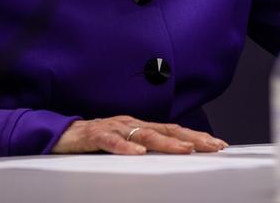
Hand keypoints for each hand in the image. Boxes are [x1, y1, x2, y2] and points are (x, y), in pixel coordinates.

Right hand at [52, 115, 228, 154]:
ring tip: (185, 150)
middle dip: (192, 138)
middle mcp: (131, 123)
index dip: (196, 136)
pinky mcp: (95, 135)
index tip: (219, 144)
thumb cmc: (96, 141)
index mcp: (140, 126)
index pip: (173, 130)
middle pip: (166, 130)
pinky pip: (111, 142)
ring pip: (143, 134)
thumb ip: (145, 148)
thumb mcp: (125, 144)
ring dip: (166, 143)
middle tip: (213, 146)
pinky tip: (137, 154)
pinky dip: (124, 147)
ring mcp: (114, 127)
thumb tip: (172, 157)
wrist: (60, 133)